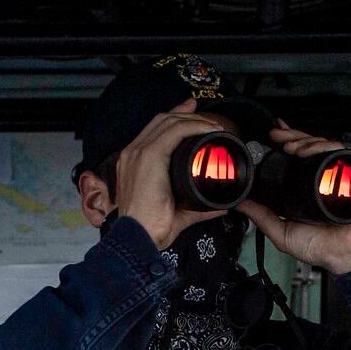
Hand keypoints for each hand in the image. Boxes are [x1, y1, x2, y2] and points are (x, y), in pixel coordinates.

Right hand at [114, 97, 233, 250]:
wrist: (137, 238)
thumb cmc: (149, 230)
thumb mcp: (177, 214)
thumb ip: (197, 208)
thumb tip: (218, 208)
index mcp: (132, 164)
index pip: (153, 132)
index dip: (173, 119)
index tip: (190, 114)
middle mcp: (131, 154)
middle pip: (160, 121)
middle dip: (183, 112)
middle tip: (202, 112)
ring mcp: (138, 153)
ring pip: (168, 121)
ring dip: (193, 119)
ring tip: (212, 125)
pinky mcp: (149, 155)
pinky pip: (175, 130)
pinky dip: (194, 126)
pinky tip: (207, 129)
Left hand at [235, 121, 350, 274]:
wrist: (344, 256)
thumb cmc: (320, 246)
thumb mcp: (282, 232)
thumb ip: (262, 217)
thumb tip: (240, 204)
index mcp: (307, 185)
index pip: (298, 157)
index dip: (286, 142)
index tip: (271, 137)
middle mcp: (323, 177)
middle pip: (310, 145)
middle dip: (291, 136)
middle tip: (276, 137)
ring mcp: (338, 175)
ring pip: (323, 145)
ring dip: (305, 141)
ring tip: (290, 147)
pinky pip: (340, 153)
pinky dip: (323, 148)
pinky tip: (308, 152)